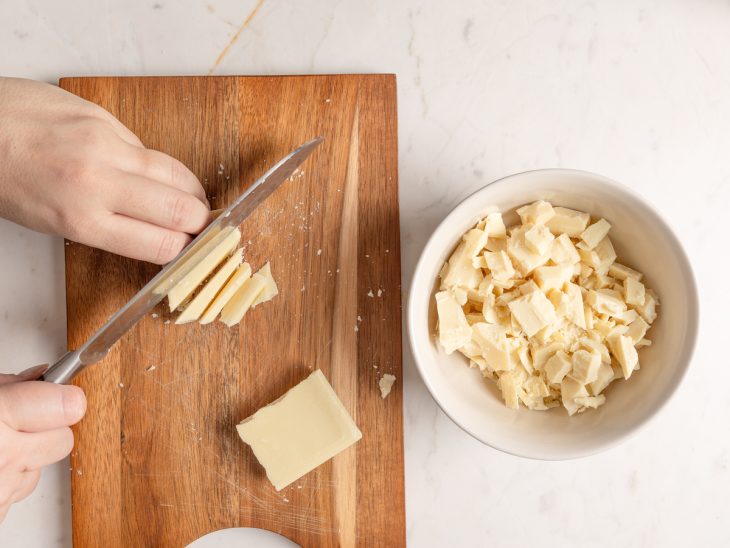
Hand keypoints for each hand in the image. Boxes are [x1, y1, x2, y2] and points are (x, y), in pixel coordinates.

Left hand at [0, 77, 209, 263]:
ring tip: (189, 197)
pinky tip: (145, 169)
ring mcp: (104, 144)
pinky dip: (153, 163)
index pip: (161, 244)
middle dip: (200, 221)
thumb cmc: (1, 178)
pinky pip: (145, 147)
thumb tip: (153, 228)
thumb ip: (106, 225)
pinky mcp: (103, 117)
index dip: (185, 250)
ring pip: (175, 174)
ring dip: (190, 190)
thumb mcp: (51, 222)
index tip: (191, 249)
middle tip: (201, 224)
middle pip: (180, 209)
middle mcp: (98, 182)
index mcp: (81, 219)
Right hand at [0, 366, 85, 521]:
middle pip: (64, 438)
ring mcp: (2, 489)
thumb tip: (42, 376)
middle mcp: (4, 456)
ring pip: (45, 465)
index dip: (65, 397)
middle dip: (46, 426)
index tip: (61, 393)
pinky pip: (22, 488)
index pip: (69, 407)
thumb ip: (11, 385)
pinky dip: (11, 478)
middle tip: (19, 419)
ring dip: (28, 455)